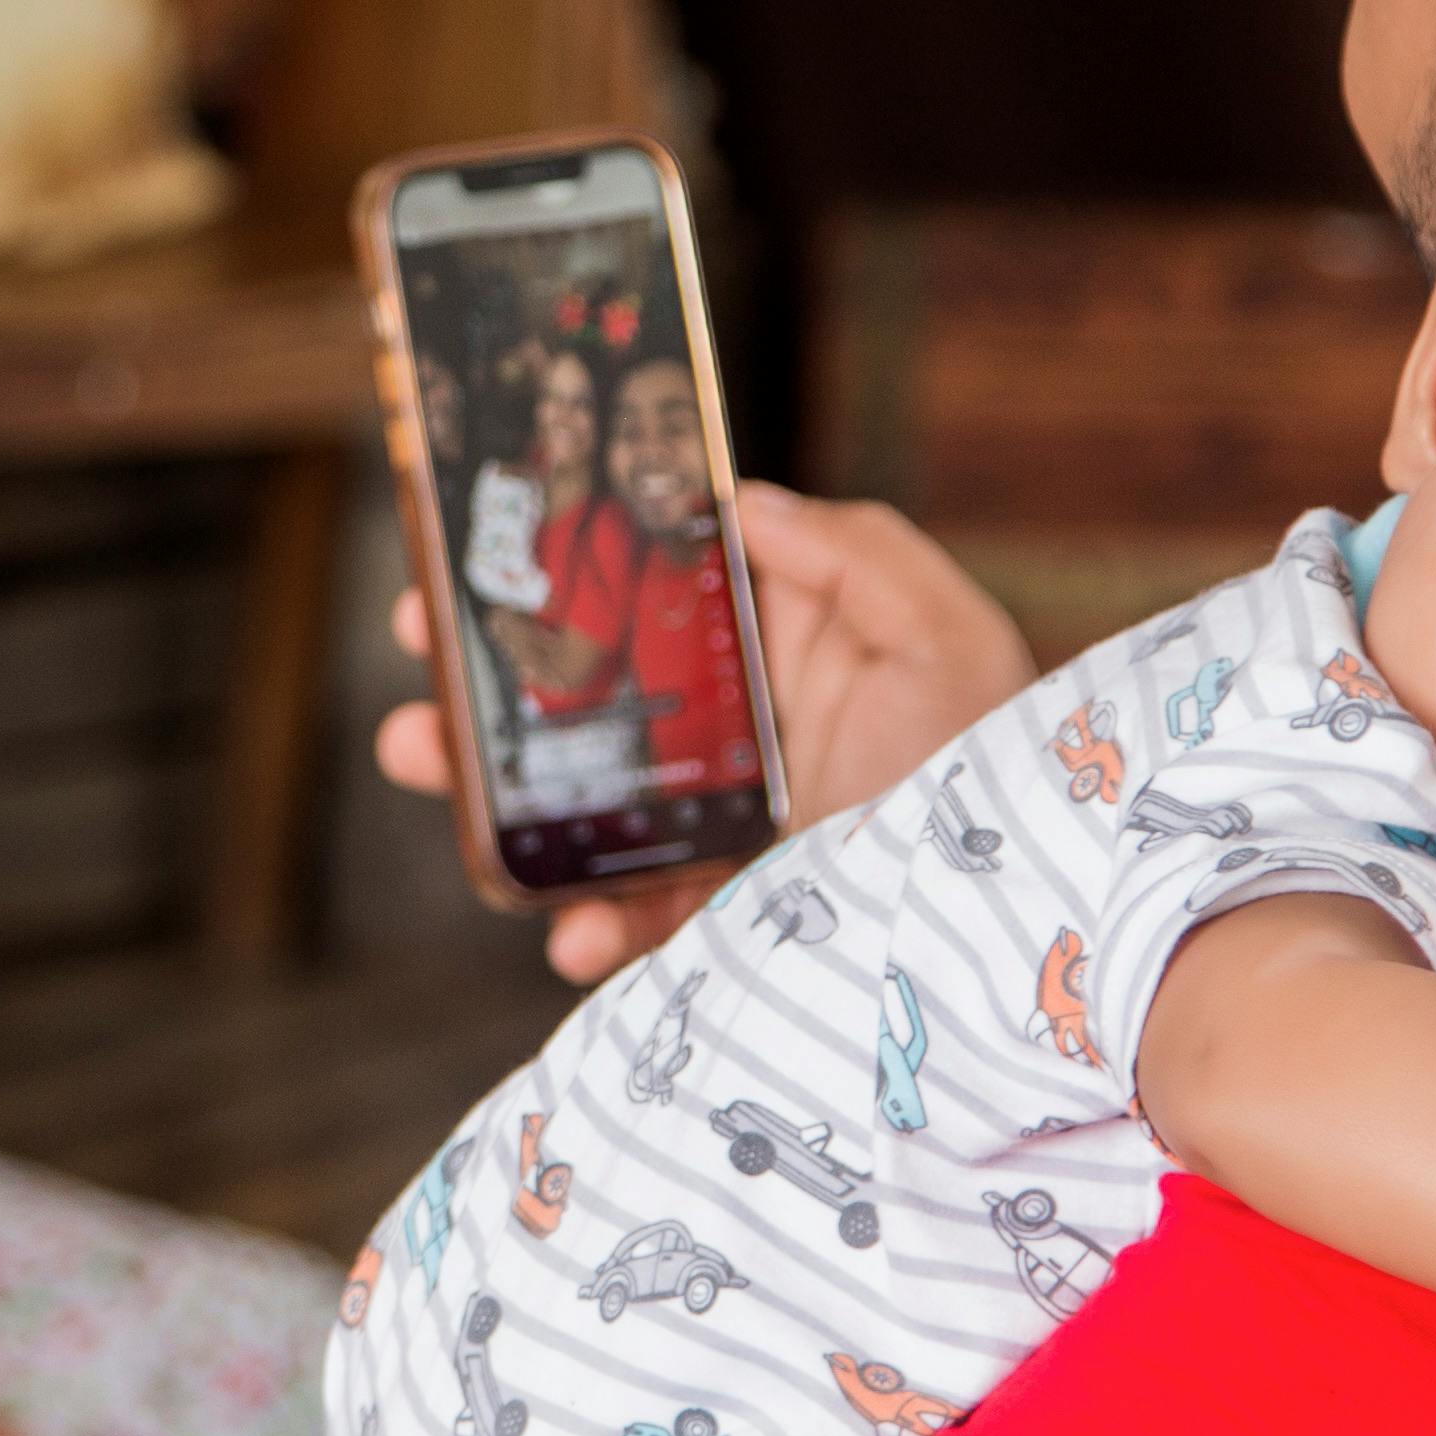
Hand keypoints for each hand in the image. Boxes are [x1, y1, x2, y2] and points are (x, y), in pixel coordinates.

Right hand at [380, 482, 1037, 982]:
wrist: (1016, 936)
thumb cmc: (990, 773)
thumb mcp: (947, 638)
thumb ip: (854, 552)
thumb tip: (742, 500)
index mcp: (788, 651)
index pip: (660, 591)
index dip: (569, 563)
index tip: (486, 544)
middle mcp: (746, 737)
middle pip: (595, 692)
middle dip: (495, 671)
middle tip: (419, 651)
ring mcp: (727, 831)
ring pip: (584, 802)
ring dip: (497, 789)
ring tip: (428, 763)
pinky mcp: (723, 919)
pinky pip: (628, 917)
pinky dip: (584, 925)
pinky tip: (569, 933)